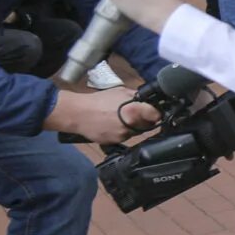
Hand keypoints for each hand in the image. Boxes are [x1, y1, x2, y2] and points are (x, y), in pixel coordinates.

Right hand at [44, 88, 159, 144]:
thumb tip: (149, 100)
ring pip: (136, 132)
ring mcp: (123, 135)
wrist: (78, 114)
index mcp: (134, 110)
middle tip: (135, 113)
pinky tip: (113, 125)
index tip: (154, 111)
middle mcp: (131, 125)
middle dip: (144, 119)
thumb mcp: (121, 92)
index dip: (156, 113)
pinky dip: (122, 132)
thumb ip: (137, 97)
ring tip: (120, 118)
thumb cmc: (98, 101)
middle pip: (148, 125)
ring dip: (133, 126)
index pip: (156, 115)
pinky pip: (125, 137)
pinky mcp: (115, 142)